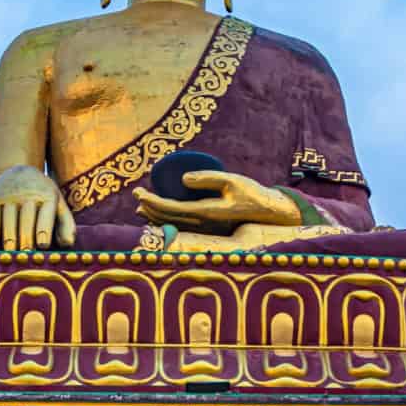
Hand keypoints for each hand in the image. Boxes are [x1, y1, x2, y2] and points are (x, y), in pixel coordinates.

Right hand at [0, 165, 75, 250]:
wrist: (18, 170)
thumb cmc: (42, 195)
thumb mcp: (57, 203)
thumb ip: (66, 224)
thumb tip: (68, 244)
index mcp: (47, 196)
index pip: (45, 215)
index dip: (43, 230)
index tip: (42, 245)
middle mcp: (28, 194)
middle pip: (26, 220)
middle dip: (26, 239)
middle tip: (25, 257)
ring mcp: (9, 195)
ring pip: (9, 219)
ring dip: (9, 238)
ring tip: (11, 254)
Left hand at [133, 170, 299, 229]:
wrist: (269, 212)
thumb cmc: (252, 193)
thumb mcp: (232, 180)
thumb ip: (208, 178)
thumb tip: (183, 179)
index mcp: (207, 212)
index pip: (171, 209)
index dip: (152, 202)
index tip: (139, 192)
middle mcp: (203, 224)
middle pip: (168, 219)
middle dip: (149, 207)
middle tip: (136, 193)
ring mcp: (206, 228)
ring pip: (173, 225)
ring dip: (155, 216)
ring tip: (140, 205)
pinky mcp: (209, 227)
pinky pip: (181, 225)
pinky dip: (166, 220)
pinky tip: (159, 214)